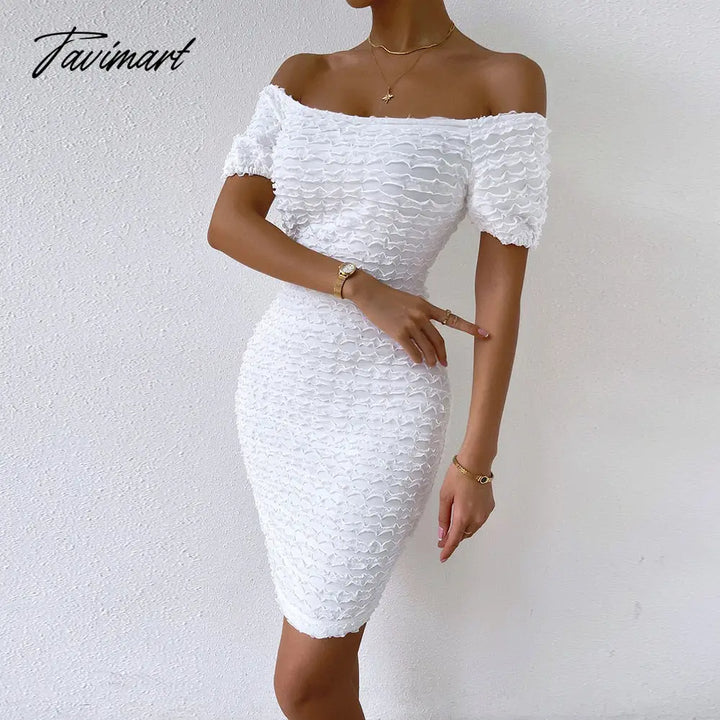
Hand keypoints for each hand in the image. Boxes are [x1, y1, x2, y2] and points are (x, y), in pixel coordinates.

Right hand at [343, 270, 489, 366]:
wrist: (369, 293)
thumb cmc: (387, 297)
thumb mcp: (409, 301)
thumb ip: (421, 312)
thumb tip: (426, 328)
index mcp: (426, 306)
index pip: (452, 319)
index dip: (470, 328)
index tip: (485, 333)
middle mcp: (421, 315)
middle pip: (439, 340)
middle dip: (443, 354)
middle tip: (444, 364)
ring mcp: (410, 324)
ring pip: (427, 348)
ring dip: (431, 359)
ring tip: (431, 364)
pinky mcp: (398, 332)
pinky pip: (412, 350)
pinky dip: (416, 358)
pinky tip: (418, 361)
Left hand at [437, 459, 494, 562]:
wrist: (476, 463)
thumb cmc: (457, 477)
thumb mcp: (445, 496)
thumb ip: (444, 517)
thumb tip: (443, 534)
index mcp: (463, 516)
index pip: (455, 539)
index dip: (448, 550)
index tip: (442, 558)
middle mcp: (476, 518)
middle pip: (464, 535)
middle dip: (454, 538)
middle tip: (443, 537)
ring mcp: (485, 513)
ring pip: (472, 529)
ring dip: (463, 530)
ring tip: (453, 525)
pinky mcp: (490, 507)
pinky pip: (479, 520)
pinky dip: (471, 521)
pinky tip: (465, 513)